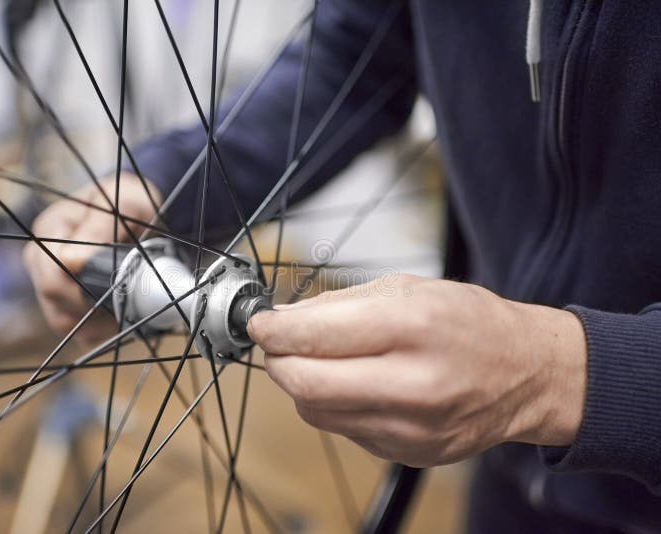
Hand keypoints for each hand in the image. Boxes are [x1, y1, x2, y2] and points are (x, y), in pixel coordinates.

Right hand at [23, 175, 161, 344]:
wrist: (140, 214)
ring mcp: (49, 285)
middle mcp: (41, 261)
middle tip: (131, 299)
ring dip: (99, 321)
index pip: (52, 275)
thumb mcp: (126, 204)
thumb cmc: (131, 204)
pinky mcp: (64, 305)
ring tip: (130, 304)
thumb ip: (99, 231)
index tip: (119, 289)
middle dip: (95, 306)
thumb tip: (71, 262)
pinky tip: (122, 314)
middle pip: (54, 301)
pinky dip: (102, 330)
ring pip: (63, 322)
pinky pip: (76, 332)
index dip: (84, 289)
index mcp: (49, 231)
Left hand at [247, 273, 585, 466]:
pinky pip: (343, 429)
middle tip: (275, 345)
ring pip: (316, 411)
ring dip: (302, 385)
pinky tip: (355, 385)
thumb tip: (286, 319)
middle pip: (306, 384)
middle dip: (277, 362)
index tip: (259, 324)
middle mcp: (414, 383)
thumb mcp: (410, 289)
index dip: (274, 330)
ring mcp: (410, 427)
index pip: (316, 335)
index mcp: (414, 326)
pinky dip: (333, 405)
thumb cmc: (470, 323)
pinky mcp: (407, 453)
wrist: (527, 375)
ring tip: (320, 361)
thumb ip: (341, 304)